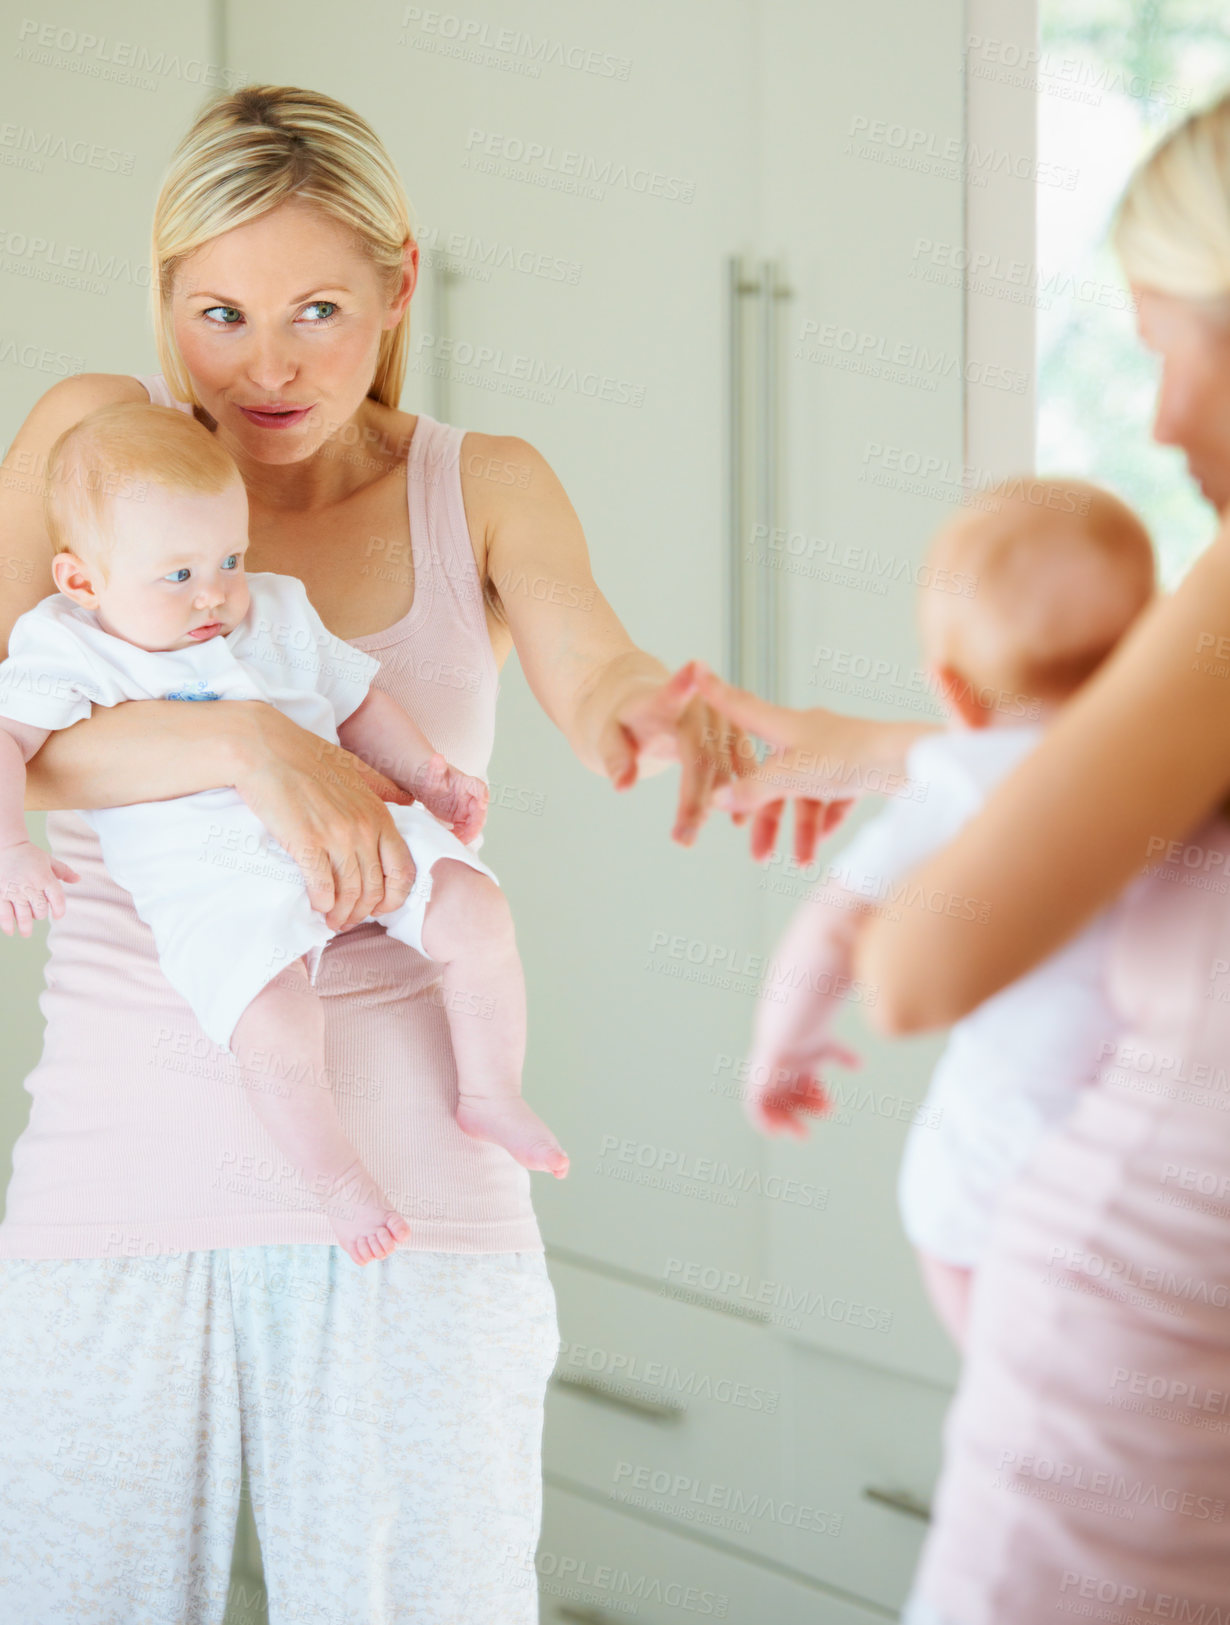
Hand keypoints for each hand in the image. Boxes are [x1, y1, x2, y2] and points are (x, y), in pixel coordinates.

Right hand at [0, 839, 78, 936]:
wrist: (5, 846)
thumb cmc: (28, 855)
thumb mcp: (48, 860)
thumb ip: (64, 871)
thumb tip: (78, 879)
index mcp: (45, 877)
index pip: (57, 899)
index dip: (59, 910)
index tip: (58, 916)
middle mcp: (30, 885)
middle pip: (40, 910)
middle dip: (40, 915)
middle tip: (37, 915)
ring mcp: (14, 891)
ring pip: (24, 916)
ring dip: (26, 927)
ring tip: (26, 933)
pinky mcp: (0, 894)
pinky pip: (4, 914)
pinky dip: (8, 925)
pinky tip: (11, 931)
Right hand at [233, 704, 418, 931]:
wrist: (262, 748)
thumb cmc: (305, 755)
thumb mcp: (355, 767)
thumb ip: (382, 786)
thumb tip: (407, 801)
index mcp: (378, 813)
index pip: (402, 870)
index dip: (394, 897)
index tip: (378, 907)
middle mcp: (363, 828)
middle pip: (376, 889)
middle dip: (363, 912)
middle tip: (347, 919)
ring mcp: (336, 836)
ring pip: (350, 894)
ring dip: (341, 914)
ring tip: (330, 920)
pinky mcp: (307, 843)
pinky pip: (322, 888)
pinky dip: (321, 904)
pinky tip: (316, 906)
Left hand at [408, 753, 489, 843]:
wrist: (426, 784)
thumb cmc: (431, 776)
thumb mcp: (432, 772)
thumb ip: (435, 766)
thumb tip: (436, 757)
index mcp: (466, 783)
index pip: (479, 788)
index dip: (482, 798)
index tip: (481, 806)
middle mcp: (471, 797)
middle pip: (480, 812)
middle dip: (475, 825)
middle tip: (465, 836)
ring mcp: (468, 809)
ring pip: (475, 824)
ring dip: (468, 834)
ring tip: (456, 839)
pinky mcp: (462, 818)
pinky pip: (466, 830)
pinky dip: (461, 837)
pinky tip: (451, 838)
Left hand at [600, 660, 756, 844]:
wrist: (646, 704)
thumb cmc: (624, 722)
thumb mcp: (608, 736)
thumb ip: (614, 758)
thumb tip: (622, 786)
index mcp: (665, 699)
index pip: (672, 693)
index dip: (682, 683)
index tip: (692, 667)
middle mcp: (701, 705)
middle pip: (701, 754)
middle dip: (694, 799)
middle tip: (682, 840)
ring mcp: (723, 719)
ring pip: (724, 766)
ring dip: (716, 804)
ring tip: (694, 836)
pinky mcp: (736, 734)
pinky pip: (743, 767)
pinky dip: (742, 793)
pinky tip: (740, 822)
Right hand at [686, 663, 860, 863]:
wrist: (908, 761)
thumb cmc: (848, 758)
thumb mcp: (792, 776)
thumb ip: (754, 790)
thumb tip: (716, 799)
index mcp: (786, 725)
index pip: (742, 706)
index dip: (717, 693)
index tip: (696, 671)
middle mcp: (807, 734)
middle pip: (773, 775)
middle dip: (767, 817)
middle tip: (759, 855)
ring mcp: (833, 751)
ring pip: (805, 793)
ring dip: (801, 829)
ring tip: (801, 861)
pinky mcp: (857, 768)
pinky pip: (833, 797)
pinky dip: (826, 819)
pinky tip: (824, 842)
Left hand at [744, 1039, 861, 1138]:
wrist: (787, 1036)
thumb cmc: (808, 1038)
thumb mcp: (828, 1047)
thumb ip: (843, 1056)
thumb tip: (861, 1065)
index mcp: (798, 1065)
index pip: (808, 1088)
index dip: (819, 1099)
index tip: (830, 1106)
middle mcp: (782, 1074)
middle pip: (794, 1099)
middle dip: (804, 1115)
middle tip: (814, 1129)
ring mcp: (768, 1080)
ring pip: (778, 1107)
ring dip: (789, 1123)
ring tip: (803, 1135)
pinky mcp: (755, 1086)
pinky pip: (754, 1110)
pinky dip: (764, 1122)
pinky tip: (778, 1132)